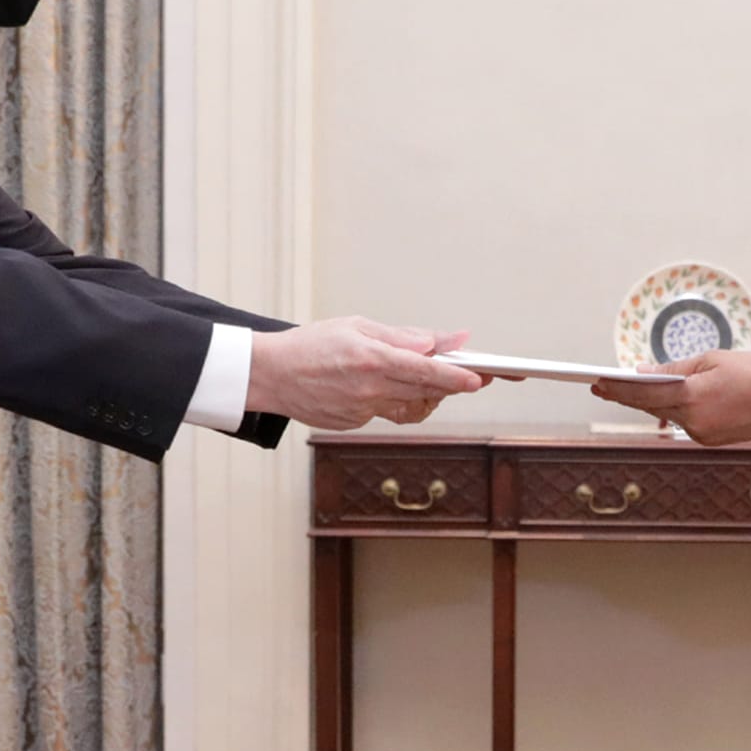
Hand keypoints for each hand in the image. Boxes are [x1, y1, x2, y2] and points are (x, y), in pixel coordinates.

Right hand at [250, 318, 478, 430]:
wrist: (270, 374)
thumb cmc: (311, 344)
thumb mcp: (358, 326)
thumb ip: (403, 336)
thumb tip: (443, 340)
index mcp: (371, 358)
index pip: (425, 370)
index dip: (457, 376)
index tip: (480, 378)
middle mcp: (369, 388)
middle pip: (425, 390)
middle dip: (454, 385)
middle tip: (477, 377)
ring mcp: (362, 411)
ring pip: (410, 406)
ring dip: (427, 394)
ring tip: (432, 380)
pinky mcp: (354, 424)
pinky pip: (385, 413)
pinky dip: (392, 399)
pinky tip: (380, 386)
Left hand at [592, 348, 750, 445]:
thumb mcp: (713, 360)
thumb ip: (675, 369)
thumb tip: (644, 372)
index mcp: (692, 397)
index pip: (643, 392)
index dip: (617, 387)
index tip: (596, 381)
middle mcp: (693, 421)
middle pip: (650, 406)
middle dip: (626, 395)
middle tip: (602, 384)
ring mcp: (701, 434)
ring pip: (666, 415)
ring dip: (649, 402)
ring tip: (628, 389)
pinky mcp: (711, 440)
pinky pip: (683, 422)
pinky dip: (673, 409)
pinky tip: (663, 400)